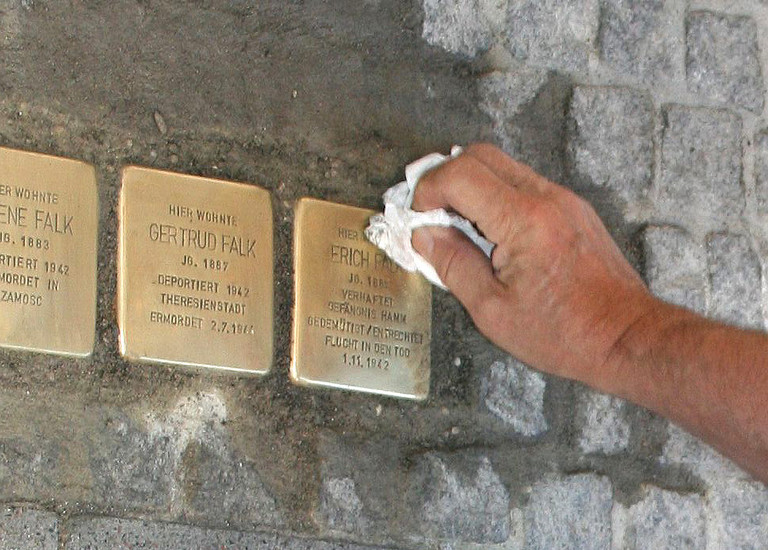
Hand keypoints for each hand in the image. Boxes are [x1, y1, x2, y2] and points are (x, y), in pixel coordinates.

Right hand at [412, 144, 656, 387]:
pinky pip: (522, 184)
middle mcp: (545, 197)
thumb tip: (423, 236)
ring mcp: (562, 199)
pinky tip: (490, 235)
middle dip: (444, 179)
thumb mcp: (492, 310)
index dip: (427, 191)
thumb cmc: (565, 332)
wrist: (626, 336)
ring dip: (470, 188)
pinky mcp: (571, 209)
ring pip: (501, 166)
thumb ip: (452, 264)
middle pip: (479, 155)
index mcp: (523, 220)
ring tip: (460, 230)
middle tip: (431, 218)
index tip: (418, 220)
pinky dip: (495, 197)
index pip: (460, 174)